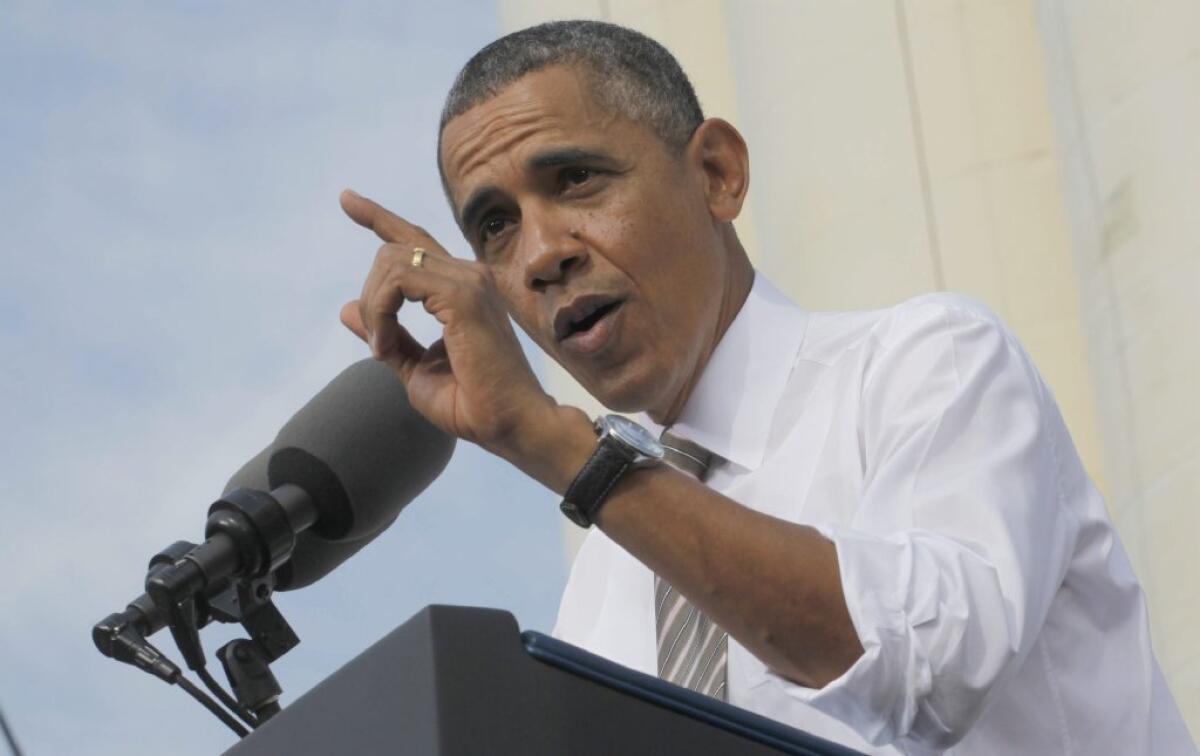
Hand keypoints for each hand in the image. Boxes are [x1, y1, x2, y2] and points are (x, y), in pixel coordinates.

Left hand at [338, 189, 557, 458]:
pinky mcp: (464, 295)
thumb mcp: (415, 367)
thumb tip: (346, 309)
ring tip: (385, 349)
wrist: (508, 424)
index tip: (347, 200)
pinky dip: (381, 313)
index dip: (378, 217)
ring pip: (392, 262)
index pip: (414, 240)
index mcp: (462, 288)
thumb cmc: (473, 403)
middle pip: (393, 251)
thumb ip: (387, 335)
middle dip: (371, 298)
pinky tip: (387, 345)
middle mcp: (469, 275)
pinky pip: (399, 281)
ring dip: (374, 309)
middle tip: (379, 345)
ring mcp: (469, 281)